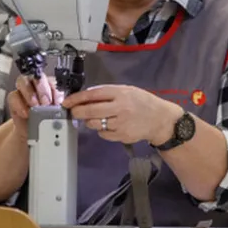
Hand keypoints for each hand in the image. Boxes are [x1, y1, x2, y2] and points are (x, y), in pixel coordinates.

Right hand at [7, 75, 63, 136]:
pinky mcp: (13, 97)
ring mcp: (24, 88)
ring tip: (35, 107)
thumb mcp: (58, 113)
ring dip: (30, 94)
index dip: (56, 91)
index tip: (58, 102)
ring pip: (23, 81)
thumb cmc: (49, 119)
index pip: (54, 81)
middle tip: (46, 104)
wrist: (37, 132)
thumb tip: (63, 106)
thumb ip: (61, 107)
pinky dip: (20, 104)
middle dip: (43, 90)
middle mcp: (37, 83)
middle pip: (38, 77)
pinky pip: (13, 95)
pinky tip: (26, 113)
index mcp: (52, 85)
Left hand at [62, 85, 183, 146]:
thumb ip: (109, 92)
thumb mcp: (128, 91)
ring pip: (94, 124)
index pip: (93, 94)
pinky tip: (109, 126)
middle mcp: (120, 108)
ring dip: (89, 121)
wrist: (161, 119)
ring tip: (96, 118)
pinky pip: (103, 134)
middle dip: (77, 112)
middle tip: (74, 112)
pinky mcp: (122, 136)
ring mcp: (121, 123)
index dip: (77, 98)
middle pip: (90, 111)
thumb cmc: (143, 102)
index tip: (67, 102)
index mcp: (121, 93)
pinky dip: (102, 130)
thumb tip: (86, 96)